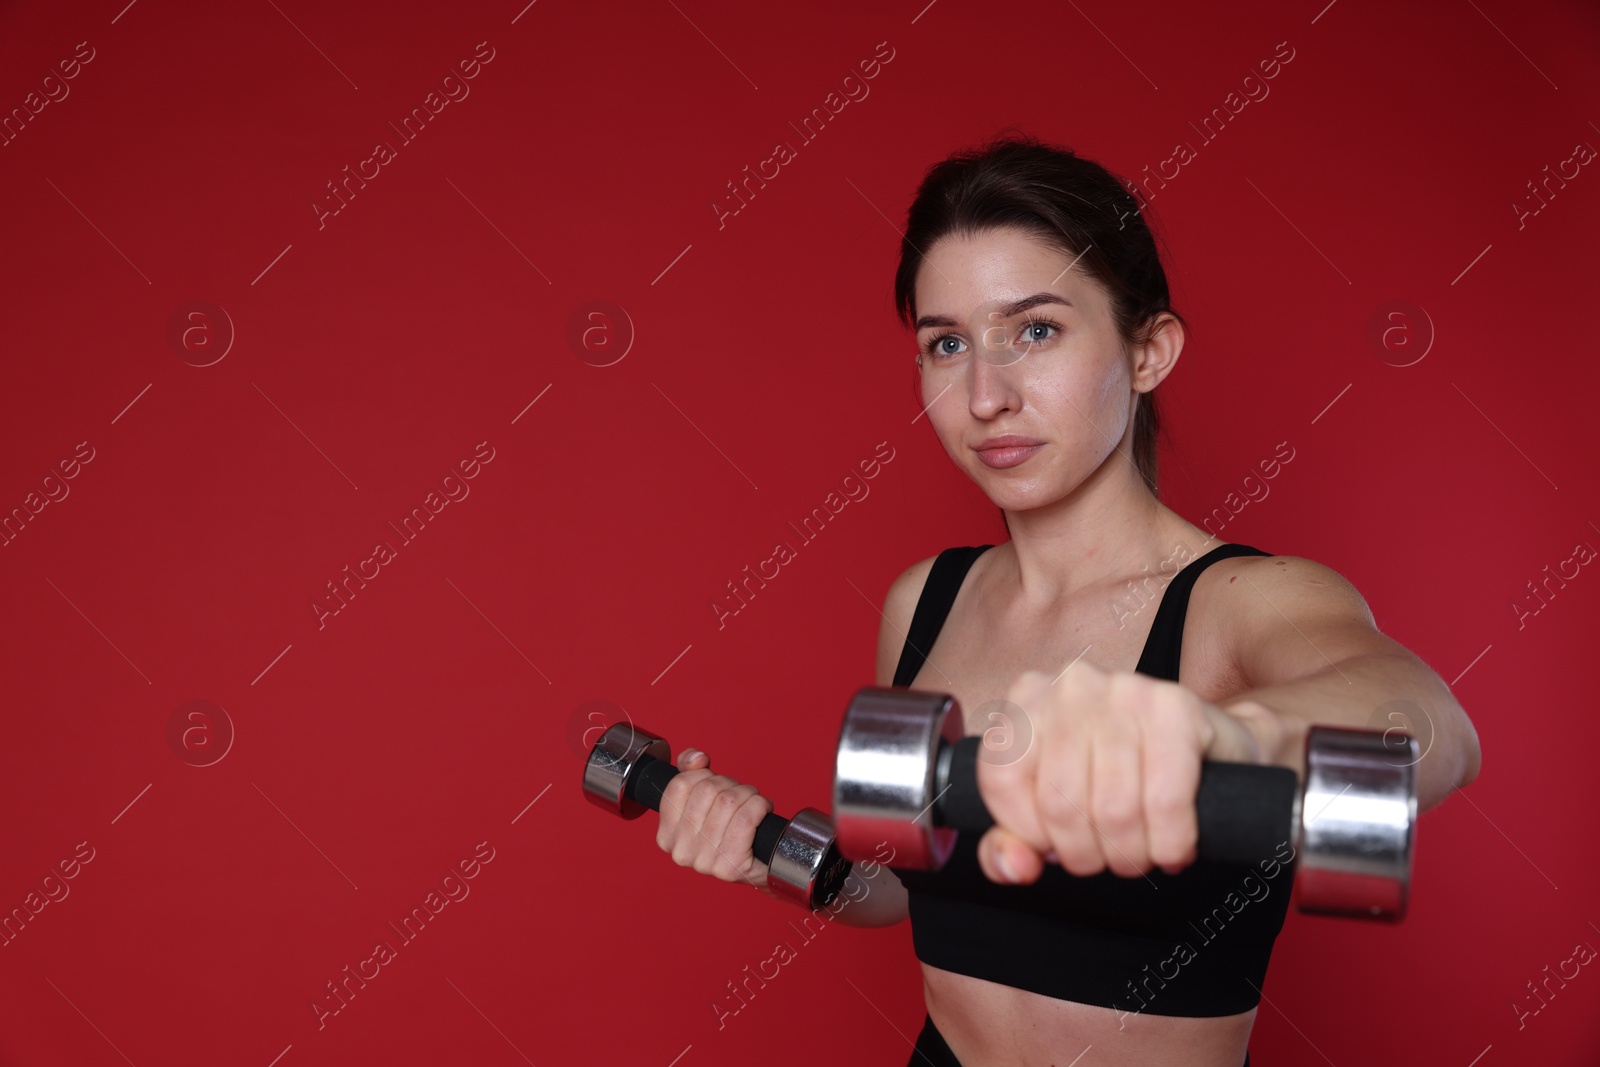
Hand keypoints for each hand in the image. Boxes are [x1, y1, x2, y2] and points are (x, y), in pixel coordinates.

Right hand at [655, 747, 775, 892]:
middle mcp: (681, 851)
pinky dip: (759, 806)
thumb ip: (690, 771)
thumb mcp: (705, 800)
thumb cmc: (732, 831)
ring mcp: (704, 861)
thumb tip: (696, 759)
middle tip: (740, 796)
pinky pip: (745, 818)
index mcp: (667, 835)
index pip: (680, 785)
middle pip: (708, 790)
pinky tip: (763, 810)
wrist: (760, 866)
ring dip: (748, 794)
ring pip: (729, 801)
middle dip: (731, 784)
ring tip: (753, 803)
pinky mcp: (729, 867)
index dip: (704, 775)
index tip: (717, 785)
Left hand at [973, 660, 1270, 885]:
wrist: (1210, 749)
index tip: (1056, 844)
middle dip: (1088, 854)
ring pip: (1113, 809)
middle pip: (1060, 803)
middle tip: (1110, 856)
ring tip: (1142, 852)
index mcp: (1027, 699)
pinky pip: (1165, 801)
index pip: (1001, 780)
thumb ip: (1011, 843)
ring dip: (1132, 854)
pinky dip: (1170, 842)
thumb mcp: (1054, 809)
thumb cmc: (1125, 777)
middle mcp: (1070, 684)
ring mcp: (1125, 689)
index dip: (1031, 832)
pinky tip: (1174, 845)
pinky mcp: (1178, 708)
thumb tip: (1013, 866)